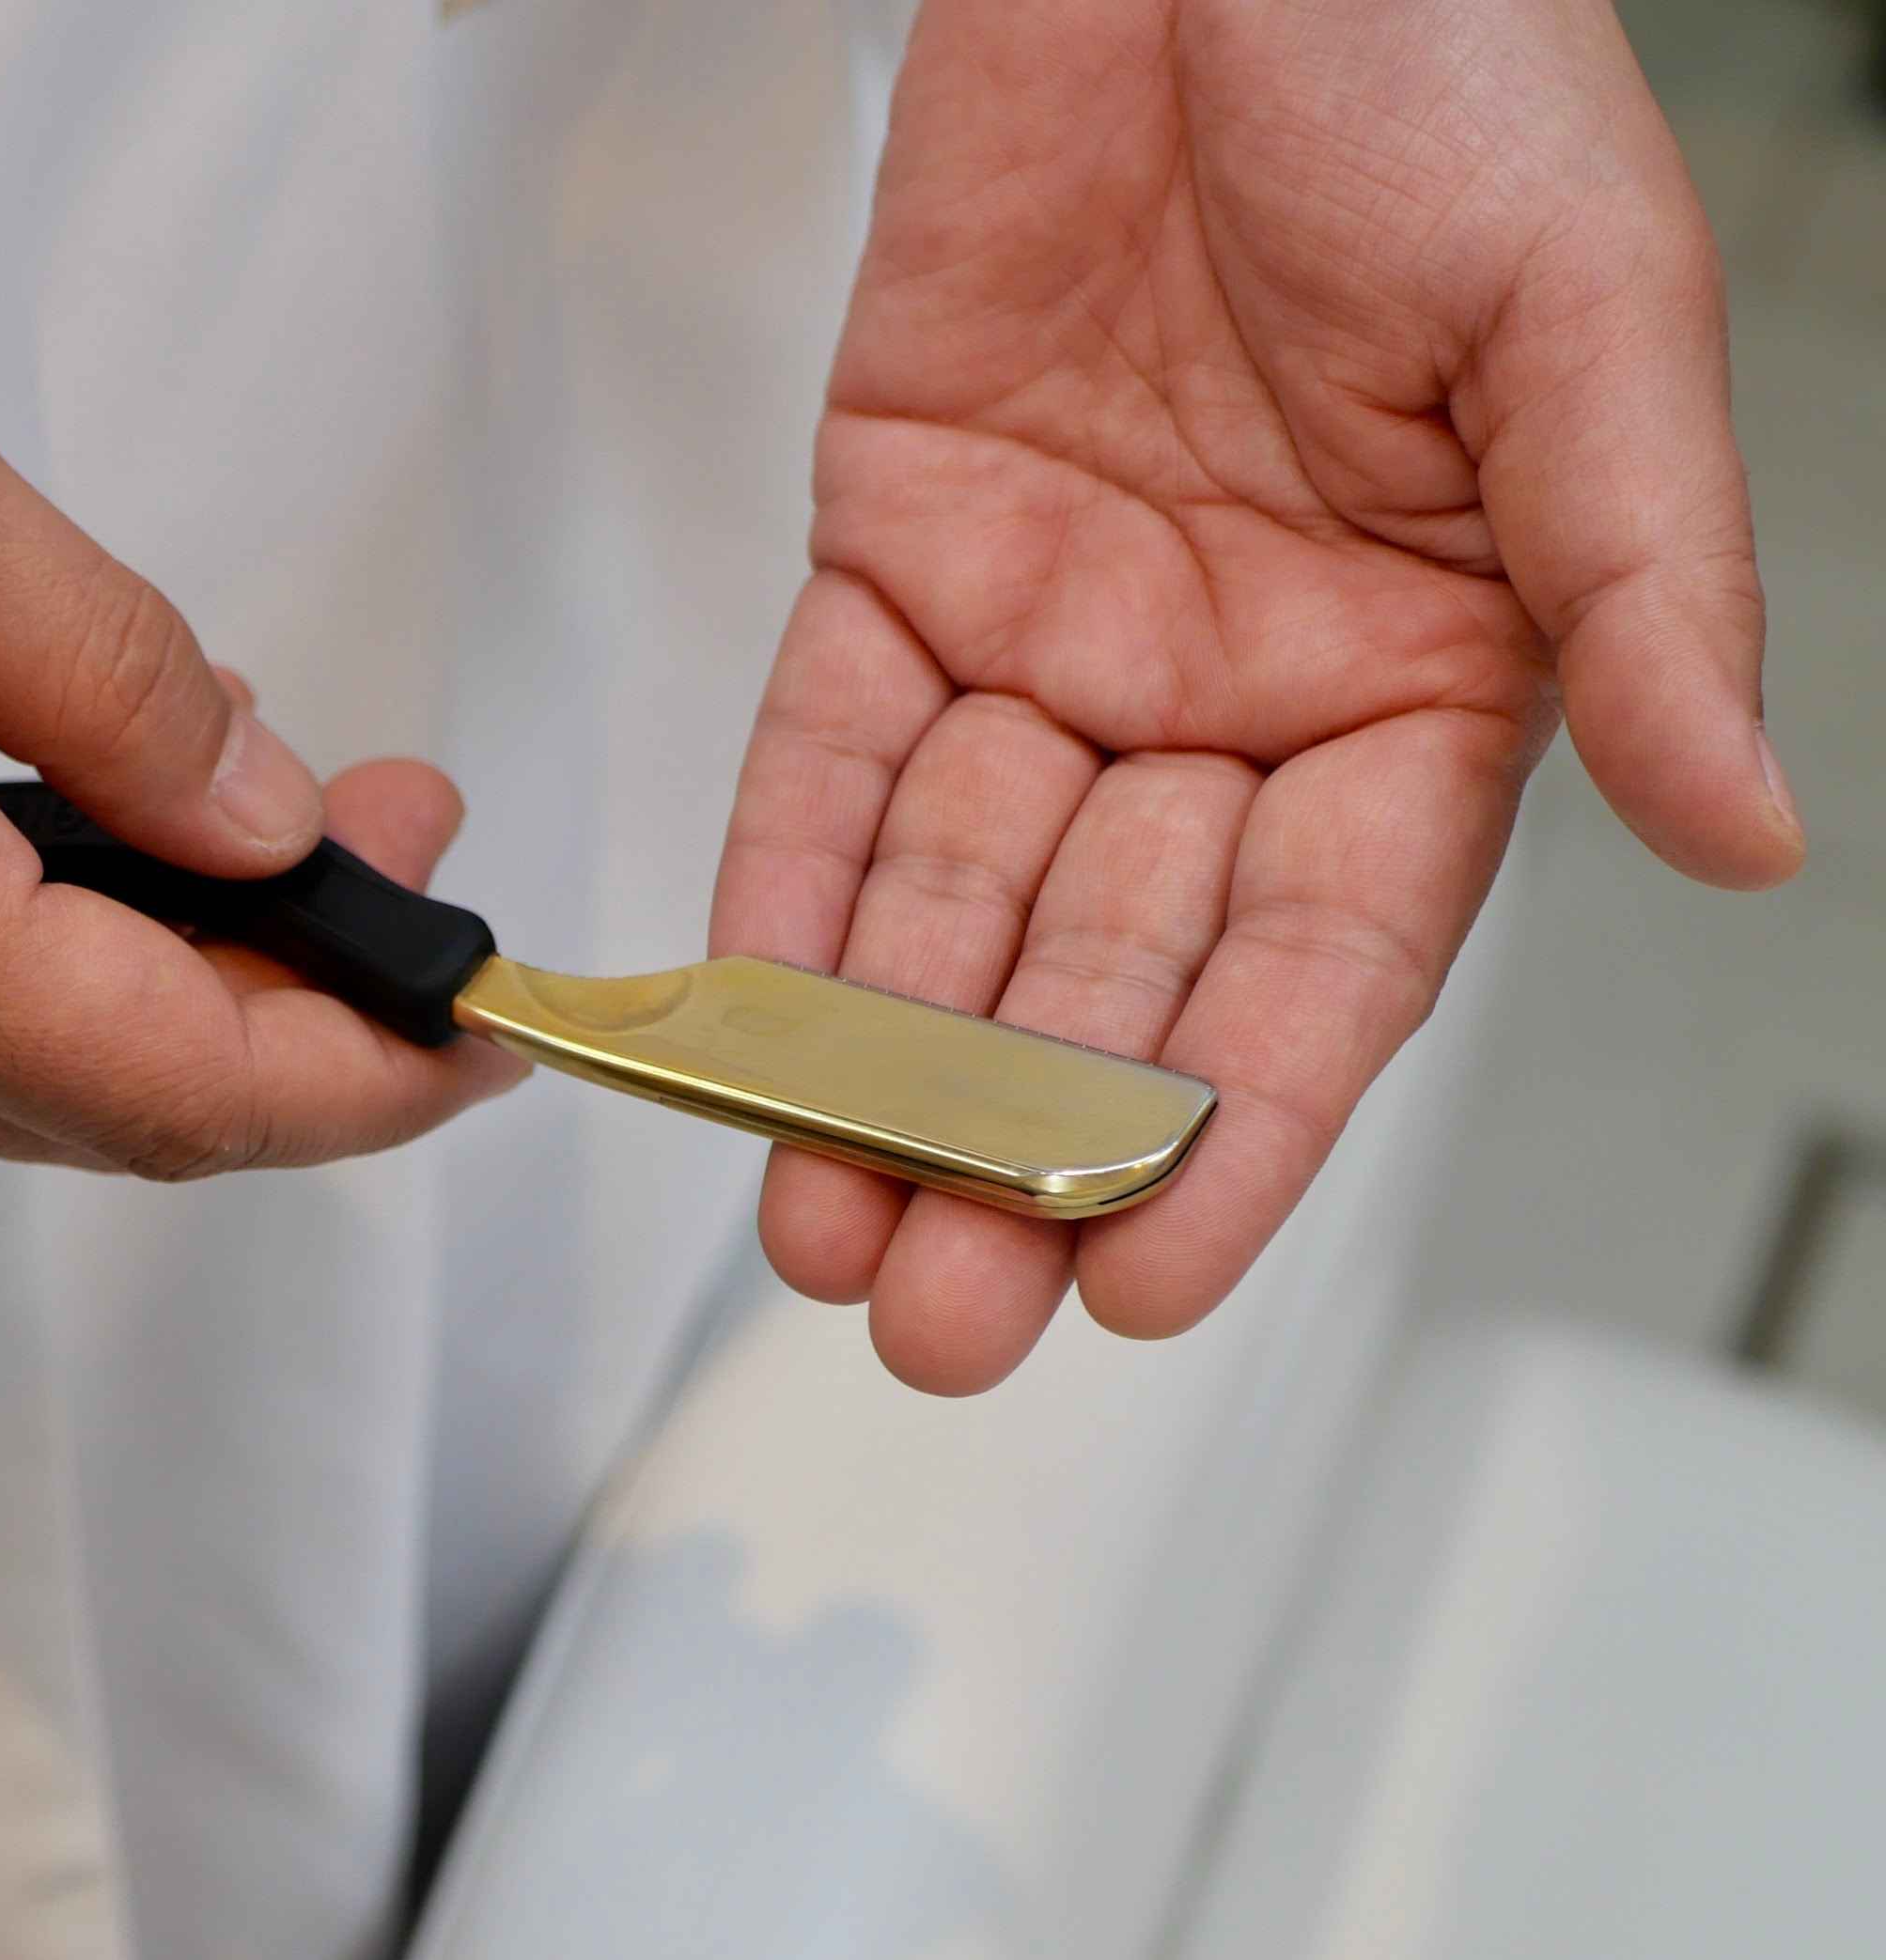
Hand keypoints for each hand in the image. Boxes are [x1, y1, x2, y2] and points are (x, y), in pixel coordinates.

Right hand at [0, 203, 520, 1172]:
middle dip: (294, 1025)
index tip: (492, 1013)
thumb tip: (274, 815)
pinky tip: (71, 851)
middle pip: (104, 1111)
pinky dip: (25, 985)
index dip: (368, 1069)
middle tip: (405, 858)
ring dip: (161, 1003)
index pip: (183, 1079)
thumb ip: (107, 671)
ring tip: (270, 832)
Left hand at [713, 0, 1800, 1392]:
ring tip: (812, 1225)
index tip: (1146, 1284)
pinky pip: (828, 753)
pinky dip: (778, 892)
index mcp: (1428, 676)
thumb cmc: (1428, 59)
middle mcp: (1233, 690)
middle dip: (1020, 1149)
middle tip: (935, 1313)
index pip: (1327, 962)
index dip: (1238, 1131)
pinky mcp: (902, 552)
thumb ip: (1644, 588)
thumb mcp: (1585, 321)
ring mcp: (1057, 633)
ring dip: (877, 1068)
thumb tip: (1743, 831)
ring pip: (953, 902)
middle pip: (1114, 973)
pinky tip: (737, 1031)